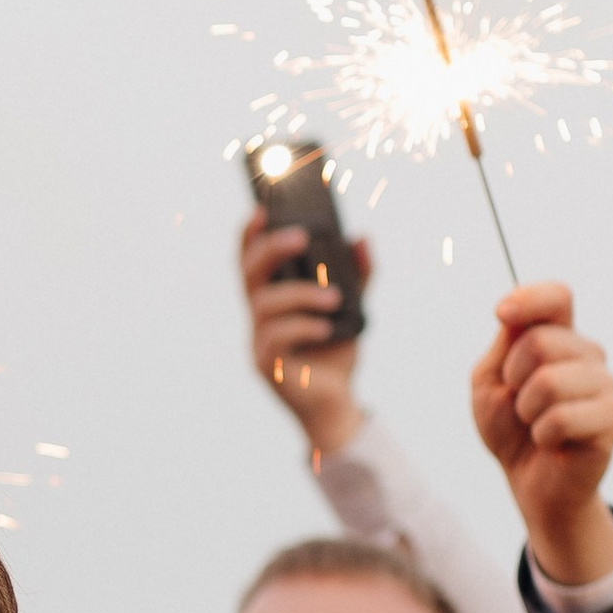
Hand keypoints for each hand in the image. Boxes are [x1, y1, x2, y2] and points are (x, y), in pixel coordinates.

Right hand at [241, 214, 371, 456]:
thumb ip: (358, 274)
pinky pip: (276, 337)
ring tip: (335, 298)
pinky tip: (327, 329)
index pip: (251, 260)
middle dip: (272, 249)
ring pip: (265, 304)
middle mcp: (259, 317)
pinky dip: (303, 326)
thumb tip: (362, 238)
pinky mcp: (266, 365)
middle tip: (302, 236)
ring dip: (301, 294)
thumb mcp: (353, 307)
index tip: (263, 208)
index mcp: (273, 298)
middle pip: (249, 273)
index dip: (250, 234)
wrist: (337, 403)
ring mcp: (258, 341)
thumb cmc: (335, 353)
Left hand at [470, 282, 612, 586]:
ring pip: (549, 382)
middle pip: (541, 341)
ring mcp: (604, 383)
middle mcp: (588, 354)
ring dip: (526, 412)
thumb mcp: (490, 383)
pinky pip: (560, 418)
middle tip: (519, 404)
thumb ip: (503, 345)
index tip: (502, 313)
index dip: (530, 298)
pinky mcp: (612, 417)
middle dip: (513, 378)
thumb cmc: (510, 428)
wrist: (530, 481)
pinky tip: (552, 443)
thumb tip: (514, 313)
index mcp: (559, 336)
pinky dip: (542, 435)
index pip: (557, 297)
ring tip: (535, 424)